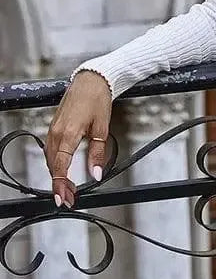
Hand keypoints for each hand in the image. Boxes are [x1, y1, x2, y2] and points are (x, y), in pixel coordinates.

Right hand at [44, 70, 111, 208]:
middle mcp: (56, 132)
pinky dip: (55, 162)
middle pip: (53, 166)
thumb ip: (97, 153)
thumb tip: (95, 173)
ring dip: (57, 175)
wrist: (91, 80)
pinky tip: (62, 169)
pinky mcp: (54, 126)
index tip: (64, 198)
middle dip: (59, 184)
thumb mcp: (102, 128)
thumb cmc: (97, 99)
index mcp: (67, 134)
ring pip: (50, 159)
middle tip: (68, 198)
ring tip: (67, 188)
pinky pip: (50, 149)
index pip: (60, 166)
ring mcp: (53, 129)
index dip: (60, 185)